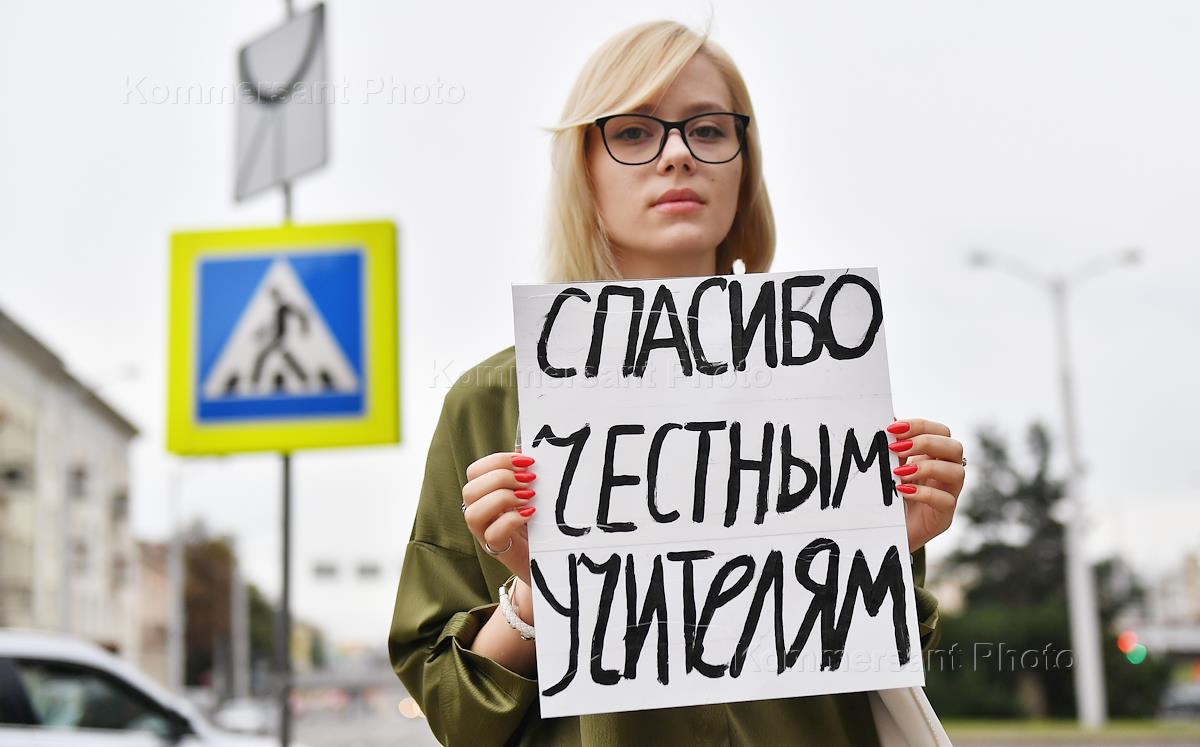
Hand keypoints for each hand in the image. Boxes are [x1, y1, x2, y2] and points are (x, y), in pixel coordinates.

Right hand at [461, 450, 537, 599]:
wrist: (547, 558)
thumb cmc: (538, 523)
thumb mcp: (532, 493)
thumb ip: (525, 473)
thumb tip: (525, 447)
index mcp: (485, 495)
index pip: (475, 471)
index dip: (498, 461)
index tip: (527, 461)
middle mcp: (479, 513)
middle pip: (469, 489)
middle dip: (501, 478)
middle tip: (530, 480)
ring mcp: (485, 533)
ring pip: (473, 512)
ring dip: (502, 498)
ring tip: (529, 497)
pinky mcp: (498, 550)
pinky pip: (492, 534)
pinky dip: (511, 519)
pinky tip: (530, 514)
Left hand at [886, 418, 964, 551]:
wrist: (884, 532)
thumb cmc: (887, 496)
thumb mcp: (886, 467)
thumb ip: (890, 446)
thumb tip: (886, 417)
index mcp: (934, 456)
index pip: (940, 431)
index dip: (920, 426)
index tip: (893, 429)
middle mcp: (946, 472)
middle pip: (955, 447)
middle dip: (926, 443)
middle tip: (897, 448)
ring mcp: (949, 494)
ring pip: (958, 472)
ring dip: (927, 467)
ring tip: (899, 473)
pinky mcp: (944, 517)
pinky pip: (946, 500)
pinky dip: (924, 493)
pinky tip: (903, 491)